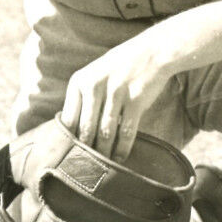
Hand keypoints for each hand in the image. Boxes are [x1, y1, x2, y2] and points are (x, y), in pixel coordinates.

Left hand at [60, 34, 172, 160]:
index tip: (70, 157)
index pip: (69, 119)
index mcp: (79, 81)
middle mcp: (94, 86)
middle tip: (85, 169)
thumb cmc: (119, 67)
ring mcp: (115, 93)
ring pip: (105, 133)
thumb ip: (82, 99)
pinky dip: (122, 148)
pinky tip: (121, 158)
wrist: (152, 52)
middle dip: (85, 152)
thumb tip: (71, 131)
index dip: (69, 141)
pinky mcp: (135, 100)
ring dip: (104, 154)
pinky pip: (126, 132)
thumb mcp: (94, 75)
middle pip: (85, 129)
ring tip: (103, 168)